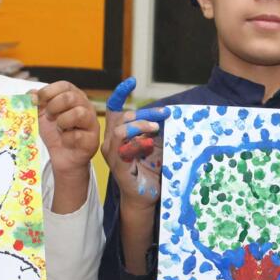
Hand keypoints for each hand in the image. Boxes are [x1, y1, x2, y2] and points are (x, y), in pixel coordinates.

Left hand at [33, 81, 99, 175]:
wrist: (60, 157)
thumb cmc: (54, 133)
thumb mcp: (41, 115)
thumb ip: (35, 102)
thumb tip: (30, 94)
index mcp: (74, 96)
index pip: (65, 85)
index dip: (49, 91)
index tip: (37, 101)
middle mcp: (85, 106)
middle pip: (71, 97)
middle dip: (54, 107)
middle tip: (49, 117)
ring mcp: (91, 122)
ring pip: (79, 113)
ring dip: (62, 122)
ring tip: (60, 129)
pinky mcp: (92, 139)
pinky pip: (78, 135)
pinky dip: (67, 139)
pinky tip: (66, 142)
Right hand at [101, 77, 168, 207]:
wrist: (146, 197)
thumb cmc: (151, 170)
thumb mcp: (155, 144)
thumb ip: (156, 129)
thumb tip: (168, 112)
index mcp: (118, 135)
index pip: (114, 109)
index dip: (120, 93)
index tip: (132, 81)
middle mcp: (111, 143)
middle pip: (122, 116)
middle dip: (145, 112)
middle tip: (164, 114)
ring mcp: (112, 155)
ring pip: (120, 129)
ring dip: (140, 125)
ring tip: (156, 129)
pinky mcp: (118, 167)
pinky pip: (123, 148)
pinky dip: (138, 142)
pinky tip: (150, 144)